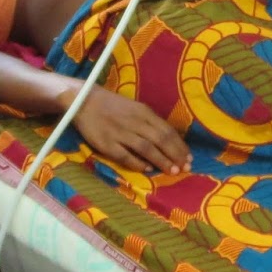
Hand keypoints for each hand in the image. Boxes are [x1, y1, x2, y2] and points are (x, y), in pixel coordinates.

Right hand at [72, 85, 192, 174]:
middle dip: (175, 155)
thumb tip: (168, 141)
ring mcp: (120, 133)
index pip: (167, 130)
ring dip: (161, 161)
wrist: (83, 100)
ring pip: (146, 148)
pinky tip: (146, 170)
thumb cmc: (112, 106)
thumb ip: (150, 122)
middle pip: (160, 140)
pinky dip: (137, 163)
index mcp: (143, 112)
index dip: (179, 145)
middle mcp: (134, 122)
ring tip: (172, 171)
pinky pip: (125, 156)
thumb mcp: (135, 108)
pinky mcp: (106, 143)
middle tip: (186, 168)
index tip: (189, 158)